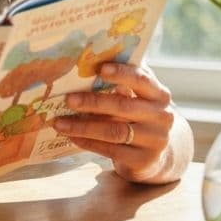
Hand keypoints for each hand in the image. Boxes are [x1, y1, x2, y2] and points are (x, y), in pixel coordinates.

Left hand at [53, 62, 191, 183]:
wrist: (159, 152)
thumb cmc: (139, 113)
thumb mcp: (137, 95)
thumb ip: (122, 80)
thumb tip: (90, 58)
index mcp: (159, 94)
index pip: (142, 80)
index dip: (122, 74)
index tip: (100, 69)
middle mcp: (162, 117)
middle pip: (123, 107)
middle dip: (92, 102)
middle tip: (68, 99)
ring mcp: (155, 141)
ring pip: (114, 131)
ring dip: (83, 126)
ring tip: (59, 123)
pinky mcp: (144, 161)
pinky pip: (111, 150)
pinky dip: (88, 142)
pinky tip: (71, 137)